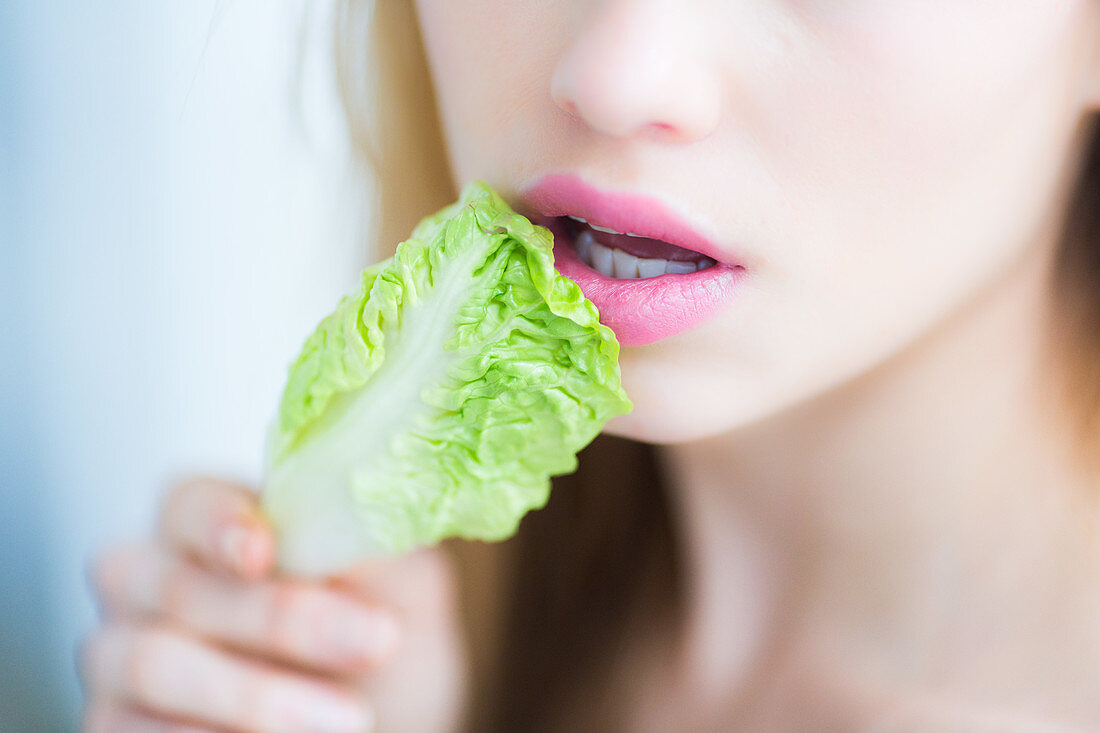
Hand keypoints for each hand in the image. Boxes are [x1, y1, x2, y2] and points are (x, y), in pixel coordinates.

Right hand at [79, 477, 467, 732]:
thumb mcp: (400, 581)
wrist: (387, 712)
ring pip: (157, 662)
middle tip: (377, 641)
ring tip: (354, 717)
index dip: (221, 525)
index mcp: (207, 521)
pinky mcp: (115, 724)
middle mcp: (145, 579)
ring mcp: (120, 655)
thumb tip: (370, 506)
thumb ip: (376, 541)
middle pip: (181, 587)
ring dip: (258, 694)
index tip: (266, 552)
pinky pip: (135, 731)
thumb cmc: (380, 628)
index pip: (190, 504)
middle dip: (282, 618)